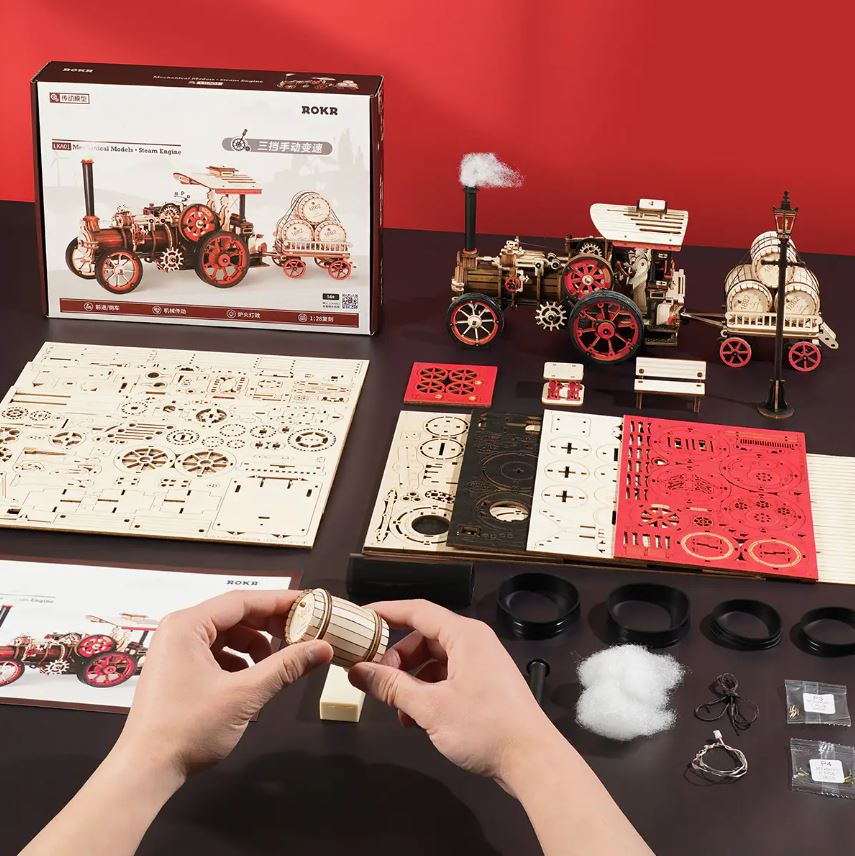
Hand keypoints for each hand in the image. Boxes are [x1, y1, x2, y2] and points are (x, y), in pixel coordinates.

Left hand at [116, 589, 332, 781]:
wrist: (146, 771)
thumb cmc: (188, 729)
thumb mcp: (245, 694)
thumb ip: (286, 667)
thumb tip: (322, 648)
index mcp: (187, 625)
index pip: (242, 600)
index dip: (280, 601)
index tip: (310, 604)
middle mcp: (179, 631)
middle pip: (235, 615)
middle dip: (270, 625)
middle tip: (304, 632)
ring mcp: (175, 651)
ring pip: (227, 636)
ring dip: (256, 646)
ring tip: (279, 663)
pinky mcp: (178, 671)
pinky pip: (216, 653)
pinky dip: (239, 662)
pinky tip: (254, 680)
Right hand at [348, 600, 555, 785]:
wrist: (532, 761)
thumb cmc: (485, 727)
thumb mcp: (430, 707)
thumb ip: (392, 686)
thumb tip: (358, 671)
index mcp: (464, 635)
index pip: (417, 610)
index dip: (386, 612)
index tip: (360, 619)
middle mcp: (474, 642)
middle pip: (424, 638)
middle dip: (397, 659)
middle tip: (378, 681)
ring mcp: (481, 664)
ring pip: (434, 661)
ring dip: (411, 682)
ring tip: (398, 709)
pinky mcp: (484, 685)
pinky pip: (447, 678)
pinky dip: (428, 693)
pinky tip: (416, 720)